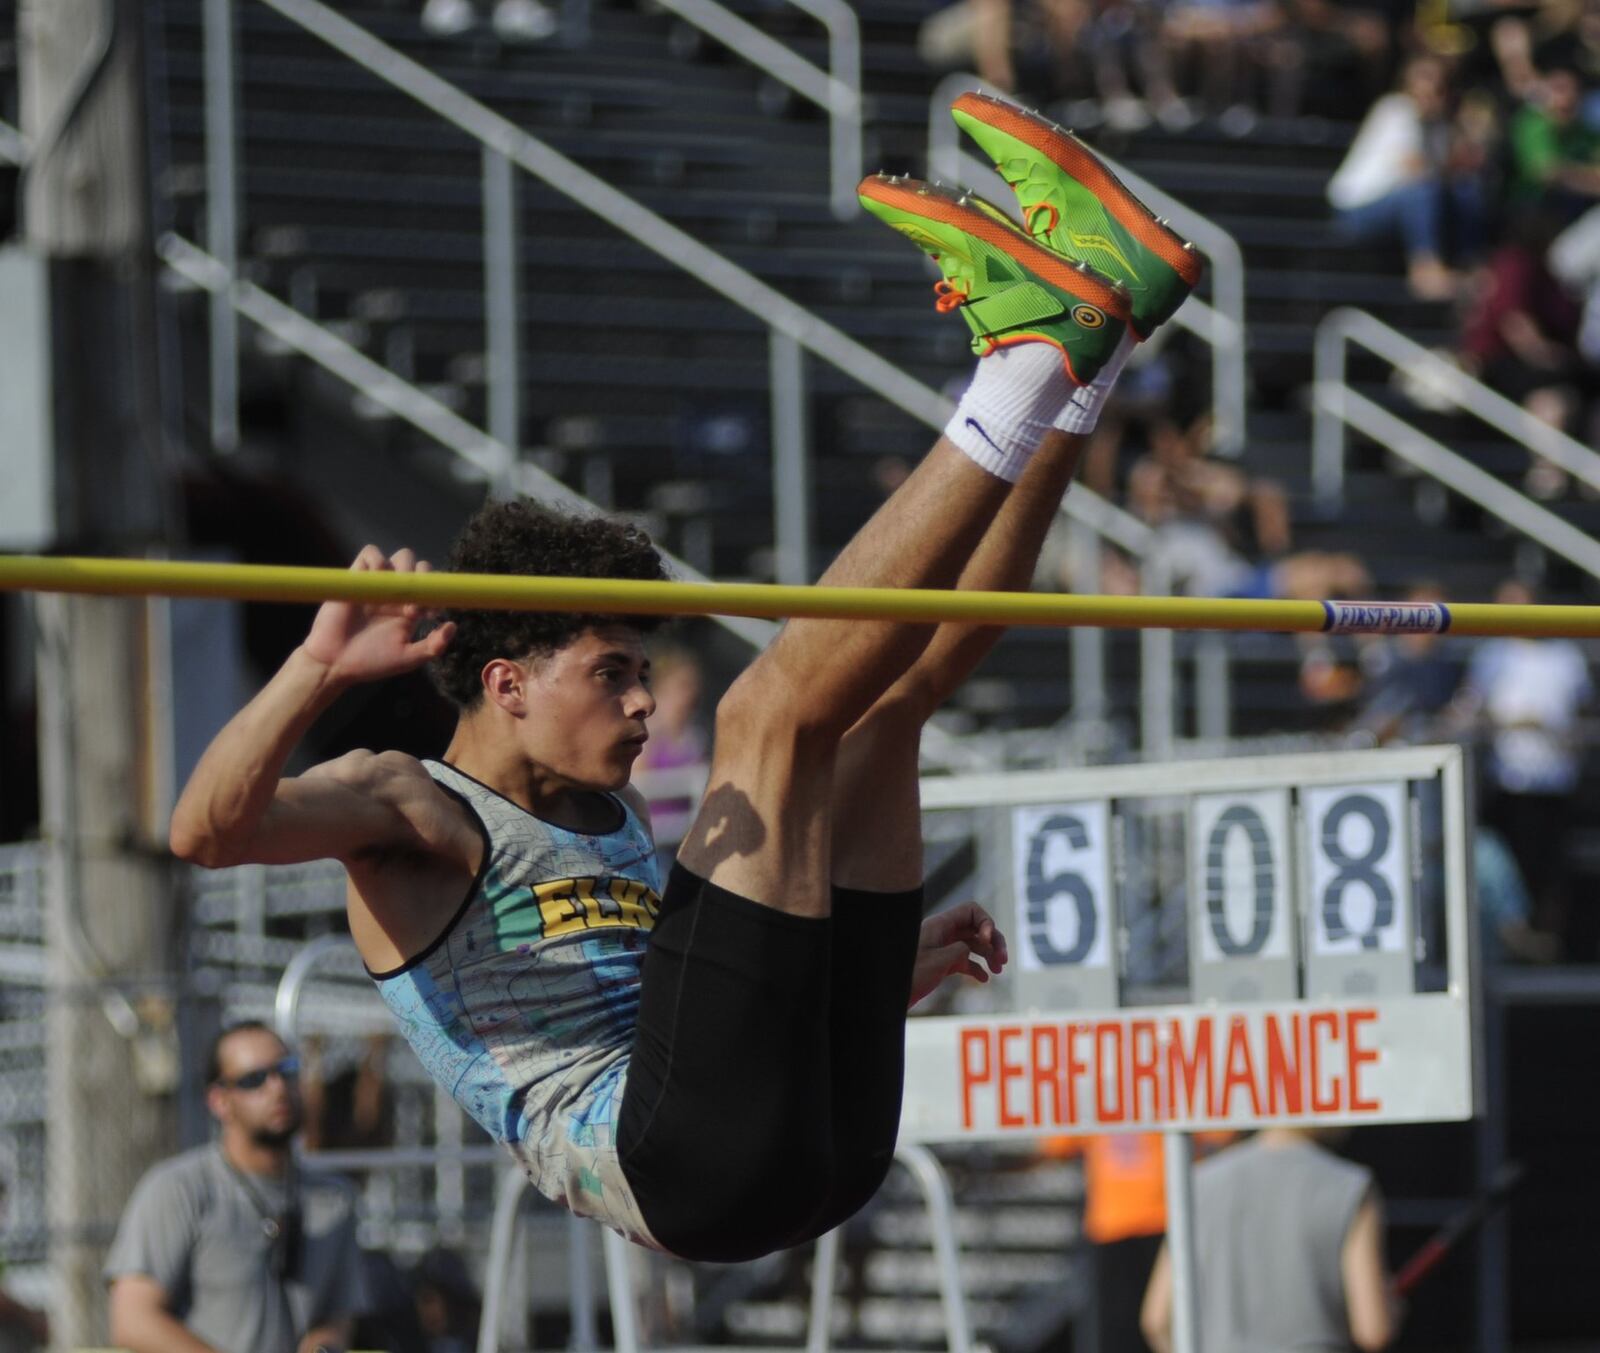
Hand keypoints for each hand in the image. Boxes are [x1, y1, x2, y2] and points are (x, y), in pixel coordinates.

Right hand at [301, 546, 454, 685]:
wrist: (334, 663)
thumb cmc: (371, 662)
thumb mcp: (408, 659)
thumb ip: (433, 645)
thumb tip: (452, 625)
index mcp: (412, 609)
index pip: (433, 588)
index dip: (438, 595)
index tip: (430, 615)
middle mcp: (398, 594)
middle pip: (421, 568)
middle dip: (424, 583)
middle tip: (412, 611)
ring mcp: (378, 584)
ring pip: (402, 556)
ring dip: (405, 570)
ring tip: (395, 596)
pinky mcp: (356, 577)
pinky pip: (370, 552)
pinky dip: (378, 560)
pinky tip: (376, 580)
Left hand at [909, 902, 1008, 1008]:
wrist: (889, 996)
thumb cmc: (909, 977)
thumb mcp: (939, 961)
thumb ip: (960, 950)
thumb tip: (969, 948)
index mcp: (939, 926)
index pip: (971, 911)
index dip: (985, 923)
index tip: (987, 942)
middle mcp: (942, 934)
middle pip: (976, 927)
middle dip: (993, 940)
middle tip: (1002, 959)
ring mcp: (942, 949)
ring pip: (972, 944)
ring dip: (988, 954)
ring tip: (998, 970)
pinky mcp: (941, 964)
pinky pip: (964, 960)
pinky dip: (977, 967)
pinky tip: (984, 979)